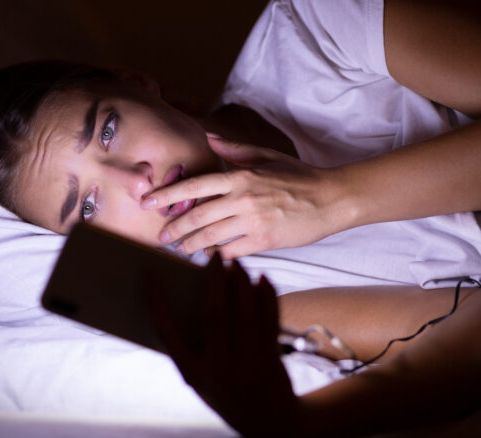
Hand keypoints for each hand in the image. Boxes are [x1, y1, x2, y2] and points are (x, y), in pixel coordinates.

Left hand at [142, 136, 348, 257]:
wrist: (332, 199)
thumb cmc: (298, 176)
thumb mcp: (265, 156)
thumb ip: (234, 149)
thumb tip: (208, 137)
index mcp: (239, 176)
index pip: (194, 186)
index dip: (167, 195)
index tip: (148, 203)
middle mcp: (242, 198)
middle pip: (196, 216)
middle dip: (174, 228)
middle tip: (160, 237)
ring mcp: (252, 221)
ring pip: (210, 237)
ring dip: (190, 245)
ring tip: (179, 249)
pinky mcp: (264, 241)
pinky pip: (231, 251)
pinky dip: (217, 256)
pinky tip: (210, 257)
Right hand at [143, 255, 300, 437]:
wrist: (270, 423)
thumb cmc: (225, 391)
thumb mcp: (200, 378)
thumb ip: (190, 346)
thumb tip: (183, 298)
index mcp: (192, 372)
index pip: (167, 331)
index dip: (156, 301)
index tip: (148, 273)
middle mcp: (218, 369)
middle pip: (213, 315)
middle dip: (213, 281)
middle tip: (213, 255)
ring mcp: (247, 365)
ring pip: (245, 314)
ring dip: (241, 283)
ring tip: (236, 262)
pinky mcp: (272, 359)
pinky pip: (270, 321)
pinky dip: (267, 296)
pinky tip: (262, 278)